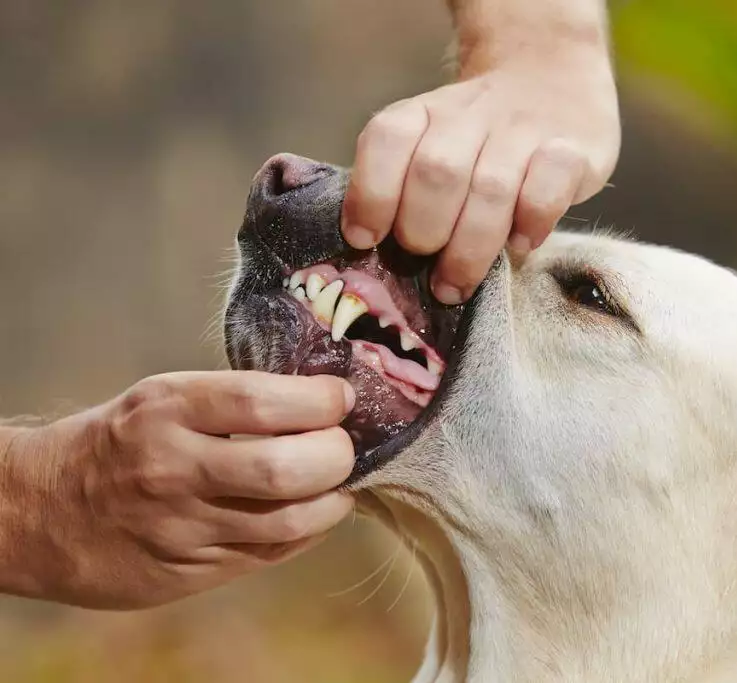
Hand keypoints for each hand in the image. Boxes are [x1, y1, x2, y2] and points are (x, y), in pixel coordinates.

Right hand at [0, 371, 354, 608]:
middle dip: (337, 455)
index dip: (320, 401)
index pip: (262, 402)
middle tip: (345, 447)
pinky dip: (306, 532)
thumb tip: (320, 402)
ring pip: (288, 521)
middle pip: (285, 467)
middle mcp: (174, 468)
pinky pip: (270, 553)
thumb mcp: (161, 400)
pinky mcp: (189, 570)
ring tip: (336, 485)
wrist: (38, 512)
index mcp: (167, 410)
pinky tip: (311, 514)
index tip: (341, 398)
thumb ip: (233, 403)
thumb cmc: (117, 443)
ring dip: (333, 501)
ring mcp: (182, 526)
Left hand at [342, 36, 619, 304]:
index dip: (371, 193)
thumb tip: (379, 255)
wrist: (551, 77)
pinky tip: (521, 244)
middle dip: (424, 231)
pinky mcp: (574, 150)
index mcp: (425, 114)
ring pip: (490, 188)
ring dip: (469, 248)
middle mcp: (471, 116)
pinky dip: (530, 224)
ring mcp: (524, 131)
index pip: (387, 139)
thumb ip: (406, 186)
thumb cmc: (480, 140)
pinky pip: (547, 189)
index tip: (366, 240)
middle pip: (437, 172)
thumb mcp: (434, 142)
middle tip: (428, 268)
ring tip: (457, 286)